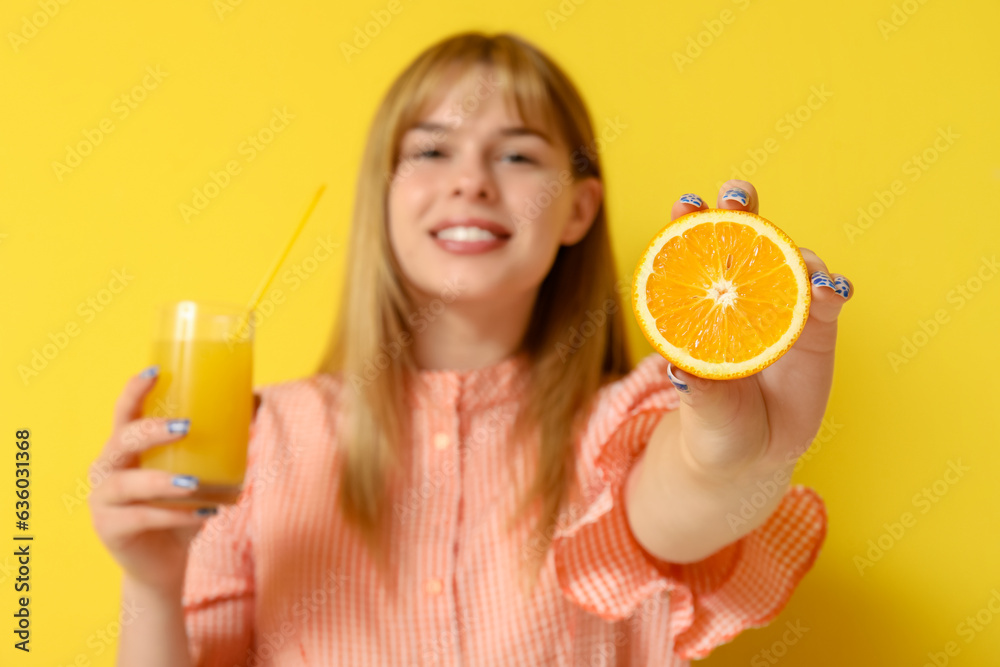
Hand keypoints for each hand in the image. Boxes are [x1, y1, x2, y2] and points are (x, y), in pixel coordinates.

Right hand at [87, 369, 214, 595]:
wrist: (165, 564)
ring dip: (161, 481)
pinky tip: (204, 513)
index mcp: (125, 449)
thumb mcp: (198, 473)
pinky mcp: (110, 530)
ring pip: (126, 484)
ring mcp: (103, 501)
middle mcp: (107, 470)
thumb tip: (252, 406)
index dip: (135, 390)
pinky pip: (143, 518)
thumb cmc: (182, 509)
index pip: (124, 412)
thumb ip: (214, 445)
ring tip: (193, 483)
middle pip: (121, 440)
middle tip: (186, 426)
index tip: (157, 371)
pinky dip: (175, 515)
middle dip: (151, 430)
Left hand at [666, 180, 853, 475]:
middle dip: (740, 207)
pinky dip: (830, 286)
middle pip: (744, 237)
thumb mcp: (702, 409)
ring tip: (794, 259)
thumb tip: (678, 370)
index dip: (689, 222)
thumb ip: (696, 389)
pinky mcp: (819, 327)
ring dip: (792, 249)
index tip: (685, 204)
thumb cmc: (716, 423)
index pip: (693, 252)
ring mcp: (783, 305)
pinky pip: (829, 297)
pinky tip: (827, 287)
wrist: (755, 454)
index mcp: (703, 302)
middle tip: (737, 196)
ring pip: (791, 260)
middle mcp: (742, 293)